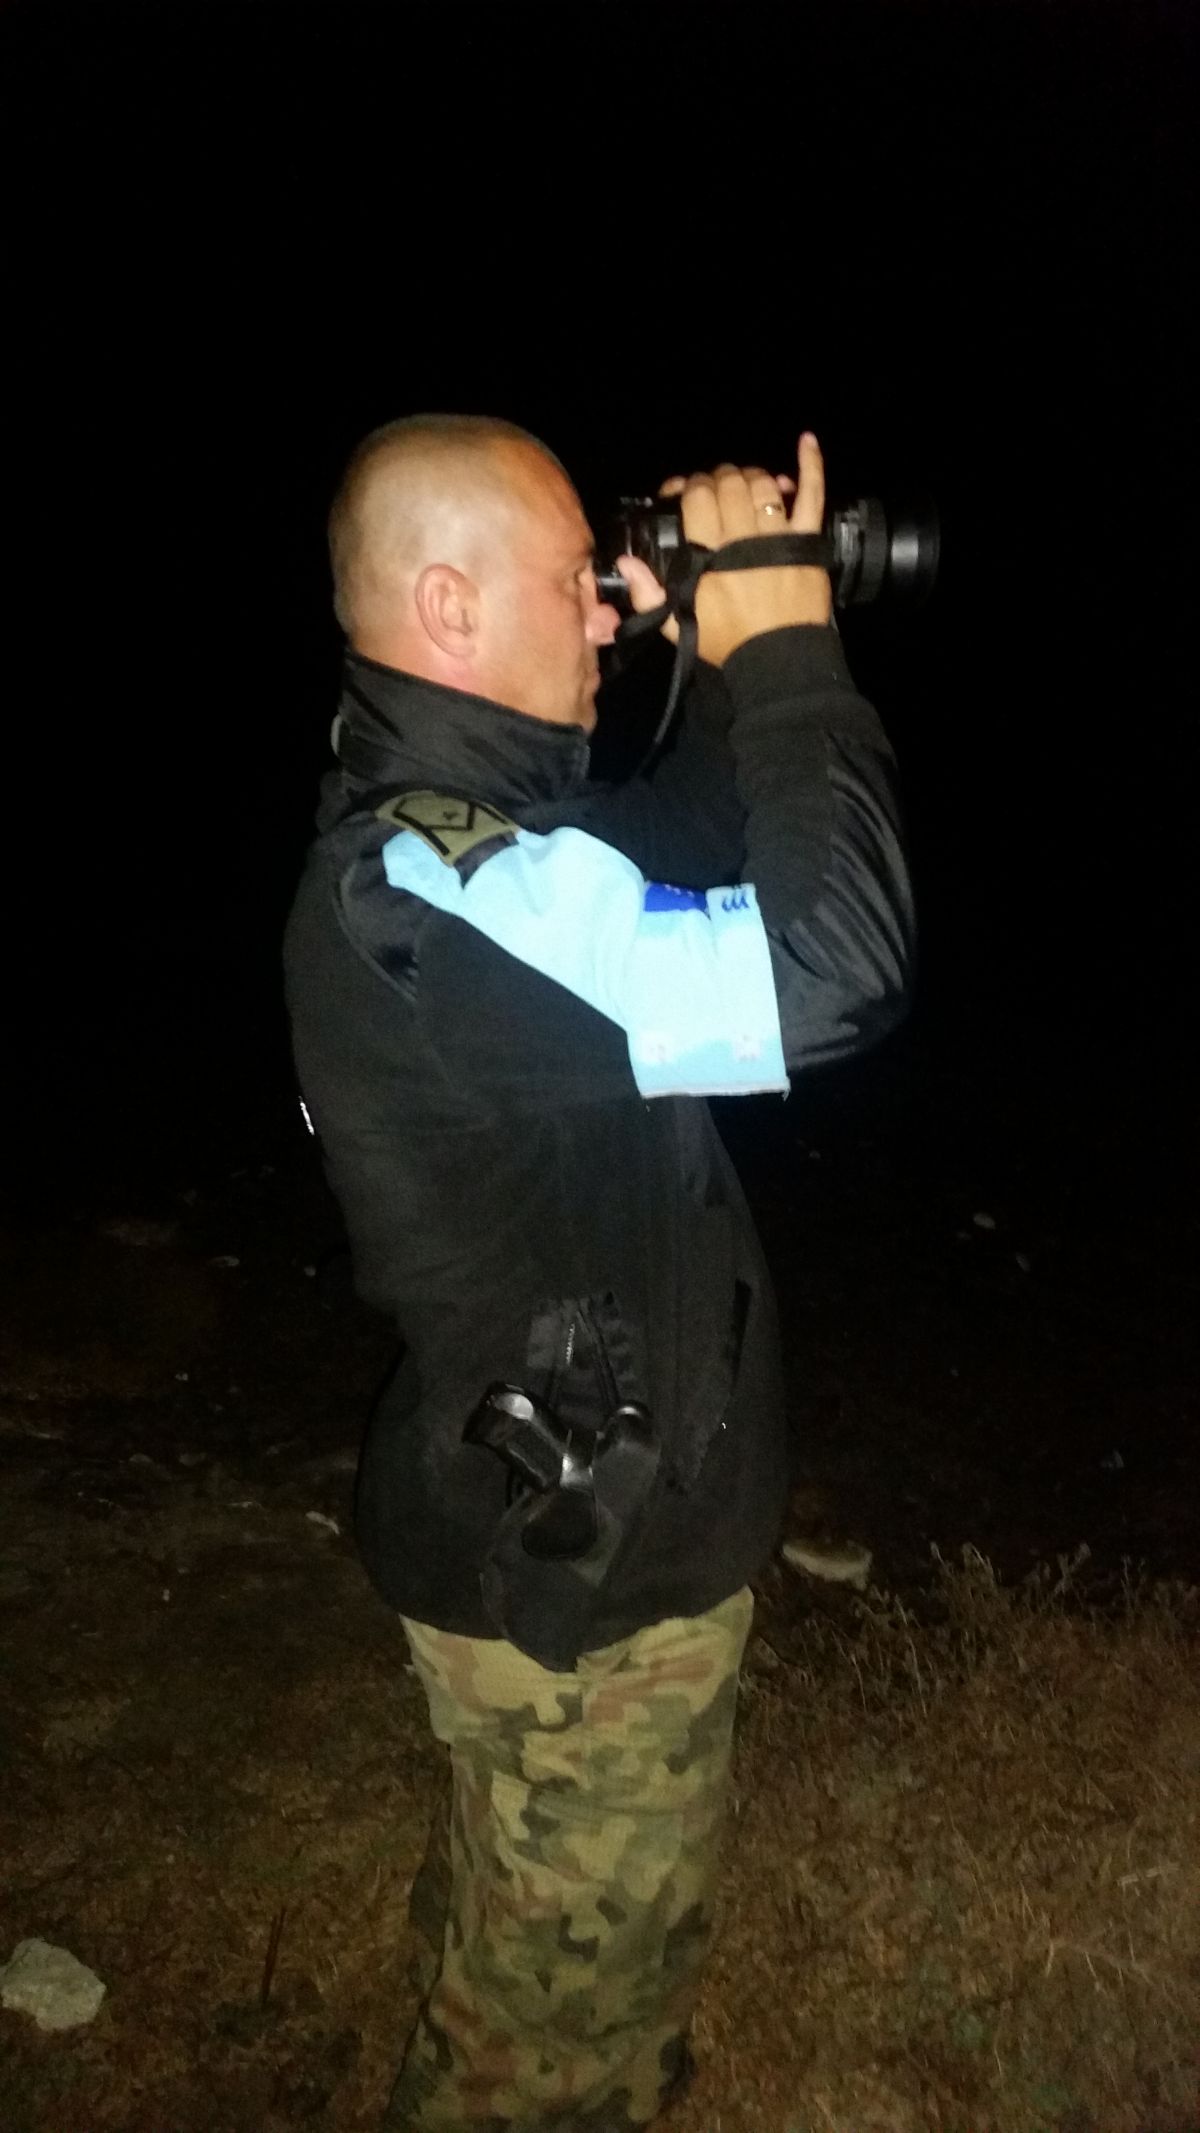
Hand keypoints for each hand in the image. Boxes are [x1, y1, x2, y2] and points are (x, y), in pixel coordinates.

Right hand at [616, 433, 830, 666]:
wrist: (777, 661)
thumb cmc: (726, 643)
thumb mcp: (676, 625)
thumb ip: (648, 593)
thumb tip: (626, 562)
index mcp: (708, 556)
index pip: (697, 497)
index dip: (689, 485)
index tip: (685, 491)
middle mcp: (741, 539)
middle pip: (728, 484)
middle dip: (717, 478)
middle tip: (714, 489)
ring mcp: (777, 537)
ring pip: (762, 485)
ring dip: (750, 475)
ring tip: (744, 484)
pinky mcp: (807, 541)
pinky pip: (812, 494)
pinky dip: (810, 464)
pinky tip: (806, 441)